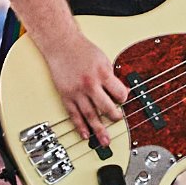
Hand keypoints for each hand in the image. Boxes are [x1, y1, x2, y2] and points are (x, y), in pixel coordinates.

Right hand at [42, 28, 129, 149]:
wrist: (61, 44)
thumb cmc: (82, 50)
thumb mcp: (103, 59)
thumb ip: (111, 77)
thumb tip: (120, 92)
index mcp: (102, 73)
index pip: (119, 94)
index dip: (123, 99)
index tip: (123, 101)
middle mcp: (90, 84)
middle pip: (106, 107)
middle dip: (114, 117)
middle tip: (118, 121)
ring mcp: (77, 91)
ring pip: (90, 115)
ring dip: (98, 129)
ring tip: (104, 140)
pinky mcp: (66, 95)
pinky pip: (74, 114)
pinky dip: (80, 126)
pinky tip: (85, 134)